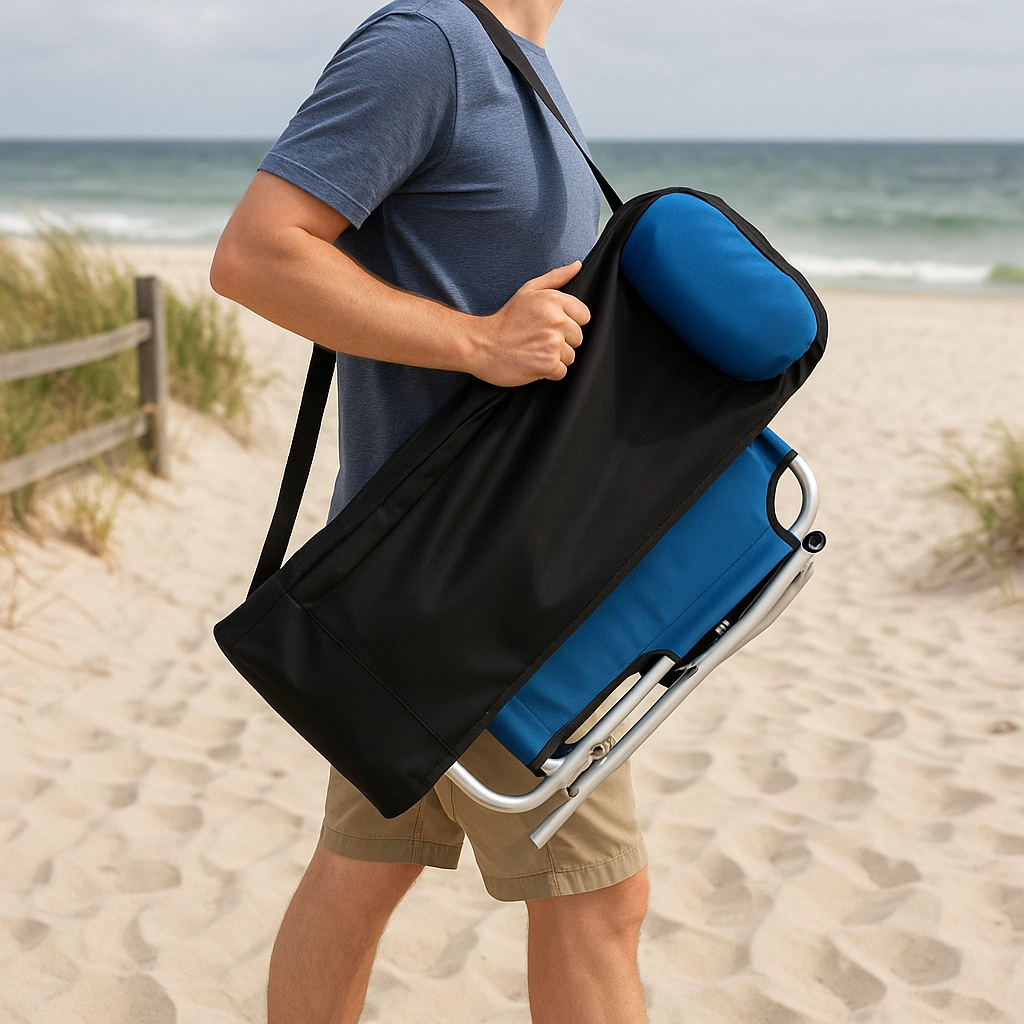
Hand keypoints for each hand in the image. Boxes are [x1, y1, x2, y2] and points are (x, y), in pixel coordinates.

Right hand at [466, 262, 590, 385]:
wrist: (481, 345)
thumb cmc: (505, 319)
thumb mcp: (528, 291)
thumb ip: (556, 278)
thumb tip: (577, 266)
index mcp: (553, 300)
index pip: (584, 315)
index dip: (568, 322)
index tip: (551, 325)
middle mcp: (556, 321)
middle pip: (577, 337)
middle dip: (561, 341)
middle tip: (538, 339)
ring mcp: (553, 344)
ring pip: (570, 356)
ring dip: (554, 357)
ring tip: (534, 350)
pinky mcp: (548, 364)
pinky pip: (561, 372)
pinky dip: (548, 371)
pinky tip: (533, 362)